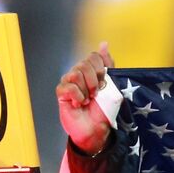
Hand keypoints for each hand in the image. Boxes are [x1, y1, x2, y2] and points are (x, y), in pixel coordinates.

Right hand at [57, 41, 114, 155]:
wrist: (97, 129)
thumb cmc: (104, 109)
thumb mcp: (111, 85)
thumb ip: (107, 64)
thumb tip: (104, 43)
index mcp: (91, 69)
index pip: (94, 56)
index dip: (100, 69)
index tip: (105, 83)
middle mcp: (79, 73)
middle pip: (84, 64)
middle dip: (94, 81)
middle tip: (96, 94)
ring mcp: (69, 82)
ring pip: (76, 73)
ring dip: (86, 89)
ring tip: (88, 100)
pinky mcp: (61, 93)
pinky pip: (68, 86)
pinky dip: (77, 96)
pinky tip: (79, 104)